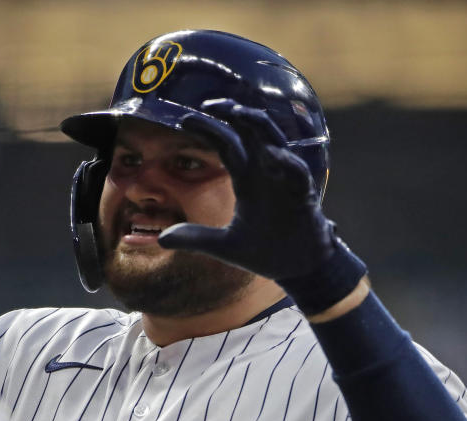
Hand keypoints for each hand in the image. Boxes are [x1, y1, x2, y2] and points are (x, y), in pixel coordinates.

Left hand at [156, 99, 334, 280]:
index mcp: (247, 179)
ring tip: (239, 114)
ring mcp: (285, 181)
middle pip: (249, 134)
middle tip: (209, 104)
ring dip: (259, 127)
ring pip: (274, 143)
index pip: (226, 144)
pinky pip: (296, 173)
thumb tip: (162, 239)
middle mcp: (265, 173)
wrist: (298, 269)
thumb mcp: (223, 246)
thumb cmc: (266, 252)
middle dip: (231, 115)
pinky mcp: (304, 196)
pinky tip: (272, 155)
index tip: (184, 120)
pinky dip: (286, 163)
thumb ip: (196, 238)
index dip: (208, 129)